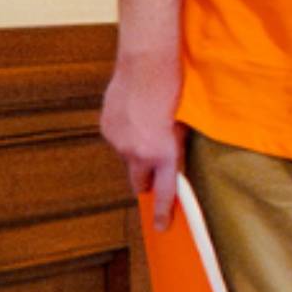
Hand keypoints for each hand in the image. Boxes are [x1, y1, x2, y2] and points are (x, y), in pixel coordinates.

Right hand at [100, 53, 184, 222]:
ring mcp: (119, 141)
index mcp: (164, 154)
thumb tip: (171, 160)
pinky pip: (117, 138)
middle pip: (138, 182)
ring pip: (127, 157)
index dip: (163, 213)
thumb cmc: (174, 90)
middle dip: (145, 182)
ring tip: (146, 124)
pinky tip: (134, 114)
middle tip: (151, 175)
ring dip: (135, 150)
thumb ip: (176, 147)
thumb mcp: (184, 125)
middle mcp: (139, 153)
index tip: (161, 227)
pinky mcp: (107, 127)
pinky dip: (124, 133)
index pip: (165, 192)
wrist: (147, 64)